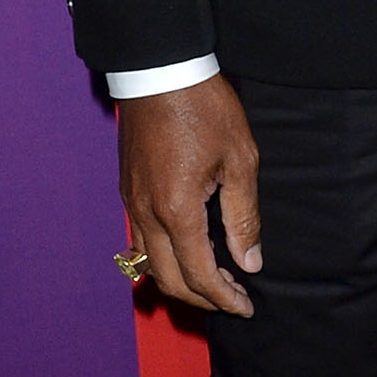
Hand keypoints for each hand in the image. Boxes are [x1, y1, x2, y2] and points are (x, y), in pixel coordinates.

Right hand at [117, 75, 261, 315]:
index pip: (199, 274)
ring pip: (149, 264)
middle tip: (234, 299)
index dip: (224, 298)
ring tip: (215, 281)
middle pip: (168, 279)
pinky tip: (188, 252)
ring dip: (181, 281)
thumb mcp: (240, 160)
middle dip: (202, 298)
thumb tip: (249, 261)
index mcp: (177, 210)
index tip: (246, 307)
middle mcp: (147, 214)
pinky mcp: (127, 191)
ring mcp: (131, 203)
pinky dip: (164, 259)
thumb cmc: (204, 108)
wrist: (159, 70)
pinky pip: (141, 241)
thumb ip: (243, 216)